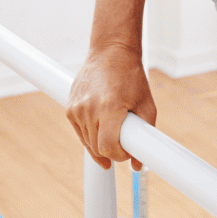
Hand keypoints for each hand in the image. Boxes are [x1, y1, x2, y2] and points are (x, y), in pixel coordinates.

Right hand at [66, 43, 156, 169]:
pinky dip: (90, 135)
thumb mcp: (146, 104)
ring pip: (87, 143)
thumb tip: (138, 165)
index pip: (108, 147)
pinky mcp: (70, 108)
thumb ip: (145, 135)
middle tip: (124, 142)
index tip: (128, 152)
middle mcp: (89, 109)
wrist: (111, 52)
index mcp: (109, 107)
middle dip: (112, 151)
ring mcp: (77, 108)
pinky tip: (102, 127)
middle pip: (97, 148)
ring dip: (100, 144)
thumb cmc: (131, 76)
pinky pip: (80, 132)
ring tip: (114, 130)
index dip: (120, 155)